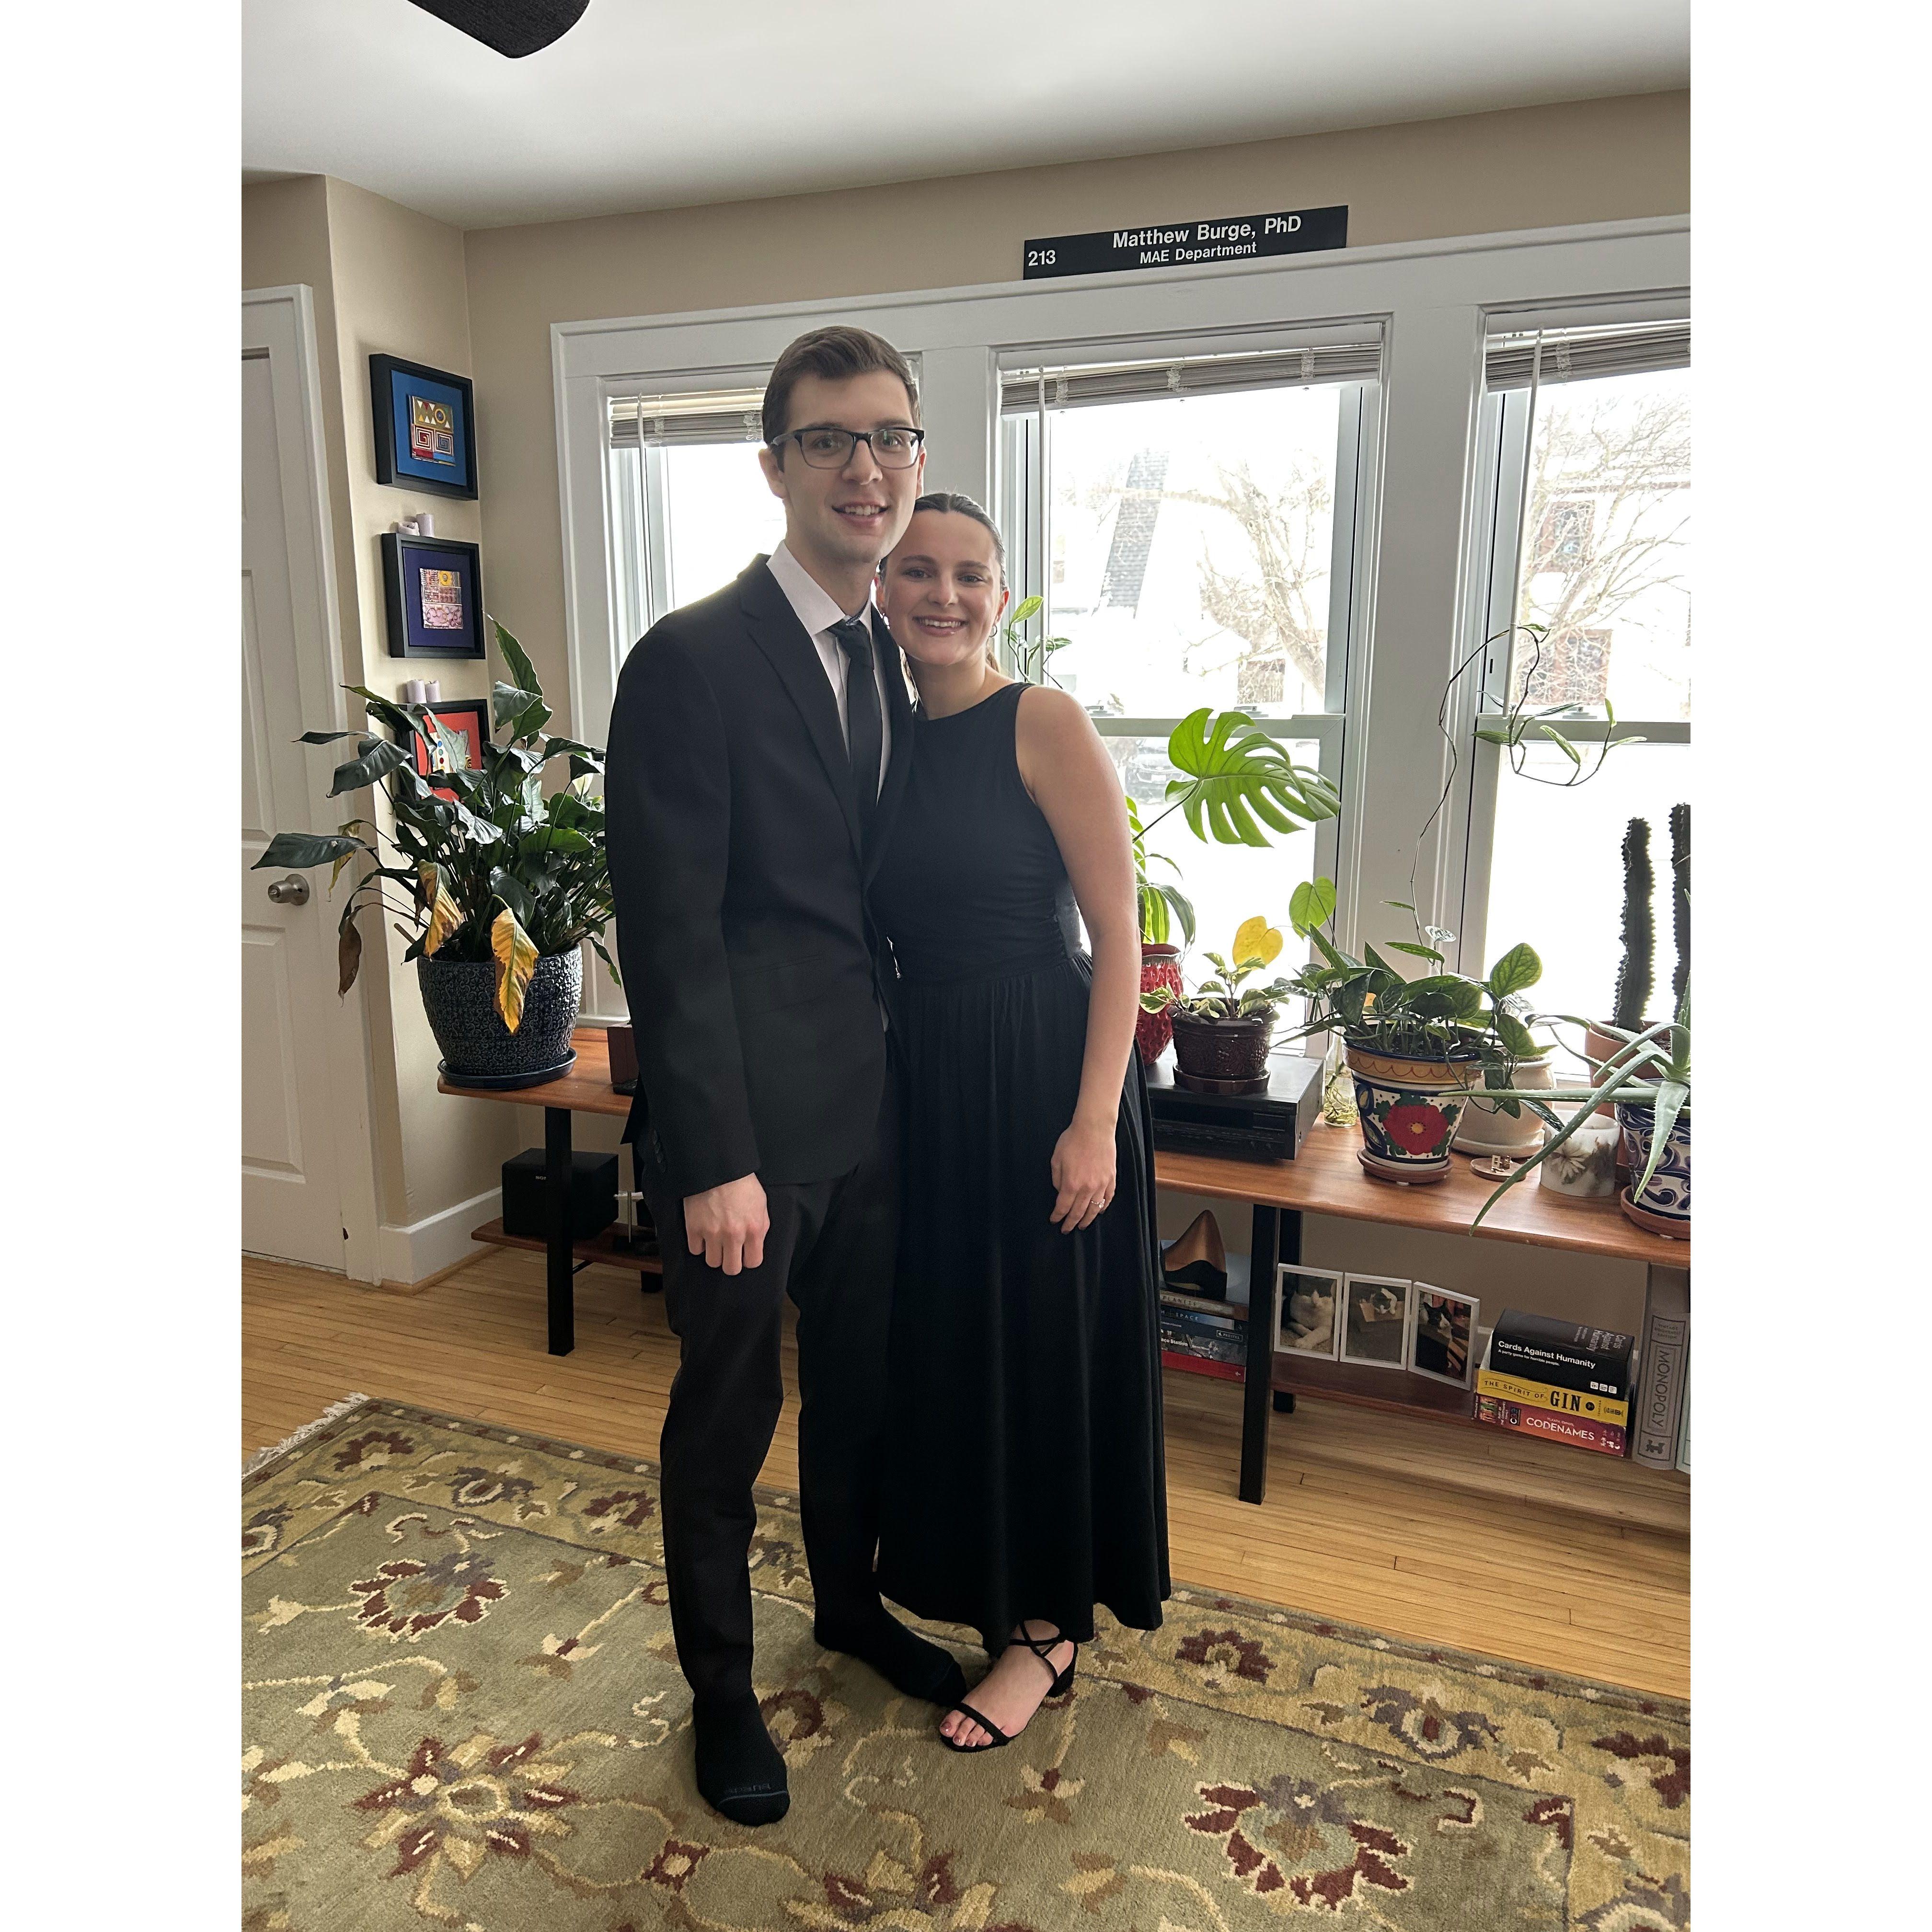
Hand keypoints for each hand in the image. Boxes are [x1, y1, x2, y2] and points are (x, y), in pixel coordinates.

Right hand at [683, 1173, 768, 1274]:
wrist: (717, 1166)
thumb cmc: (741, 1182)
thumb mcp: (761, 1204)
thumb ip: (760, 1226)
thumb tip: (755, 1244)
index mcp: (754, 1229)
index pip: (753, 1262)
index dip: (748, 1259)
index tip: (744, 1253)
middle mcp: (734, 1235)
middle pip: (731, 1268)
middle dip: (731, 1261)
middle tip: (729, 1250)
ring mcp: (712, 1233)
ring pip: (712, 1262)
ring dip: (714, 1253)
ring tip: (715, 1240)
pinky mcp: (694, 1228)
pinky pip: (695, 1250)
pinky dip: (699, 1244)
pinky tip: (703, 1232)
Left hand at [1050, 1116, 1115, 1231]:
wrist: (1094, 1128)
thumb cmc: (1073, 1140)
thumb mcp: (1056, 1159)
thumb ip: (1057, 1179)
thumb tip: (1060, 1192)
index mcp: (1071, 1184)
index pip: (1063, 1207)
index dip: (1058, 1216)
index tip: (1054, 1220)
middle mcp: (1087, 1188)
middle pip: (1078, 1212)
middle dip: (1071, 1223)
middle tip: (1066, 1229)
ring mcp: (1101, 1185)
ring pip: (1094, 1209)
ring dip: (1087, 1219)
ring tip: (1082, 1226)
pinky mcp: (1111, 1179)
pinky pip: (1108, 1198)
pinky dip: (1103, 1207)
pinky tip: (1099, 1211)